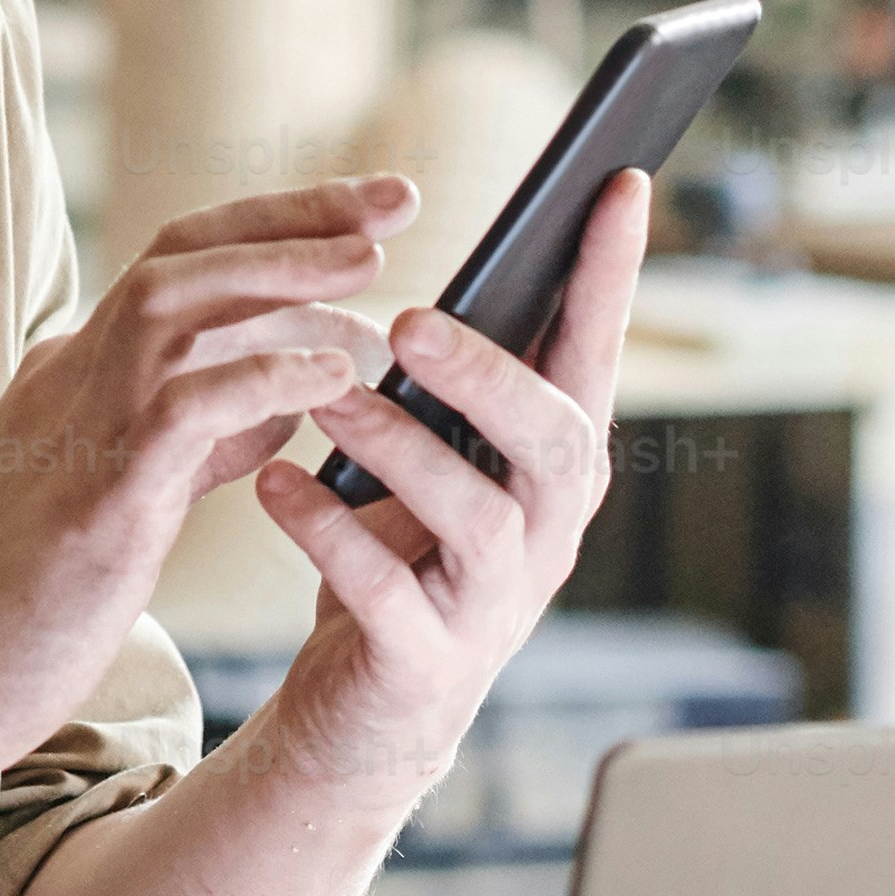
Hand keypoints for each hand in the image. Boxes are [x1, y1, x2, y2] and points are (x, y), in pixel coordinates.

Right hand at [0, 177, 410, 756]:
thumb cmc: (16, 607)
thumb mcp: (115, 498)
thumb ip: (190, 442)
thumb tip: (275, 404)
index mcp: (71, 375)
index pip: (180, 266)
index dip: (273, 231)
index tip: (362, 222)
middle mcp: (69, 376)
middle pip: (185, 250)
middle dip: (295, 215)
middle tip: (397, 197)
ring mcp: (76, 427)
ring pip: (178, 299)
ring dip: (283, 270)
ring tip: (373, 262)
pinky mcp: (96, 494)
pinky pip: (188, 406)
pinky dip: (265, 378)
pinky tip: (333, 377)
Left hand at [248, 168, 647, 799]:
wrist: (364, 714)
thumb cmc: (402, 557)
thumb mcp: (436, 461)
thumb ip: (453, 388)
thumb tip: (445, 274)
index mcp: (553, 464)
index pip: (596, 354)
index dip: (612, 273)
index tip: (619, 181)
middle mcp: (547, 531)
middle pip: (559, 442)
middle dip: (492, 375)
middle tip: (415, 320)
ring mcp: (495, 603)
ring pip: (479, 515)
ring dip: (400, 446)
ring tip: (327, 396)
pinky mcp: (427, 662)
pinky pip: (387, 593)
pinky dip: (330, 532)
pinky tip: (275, 484)